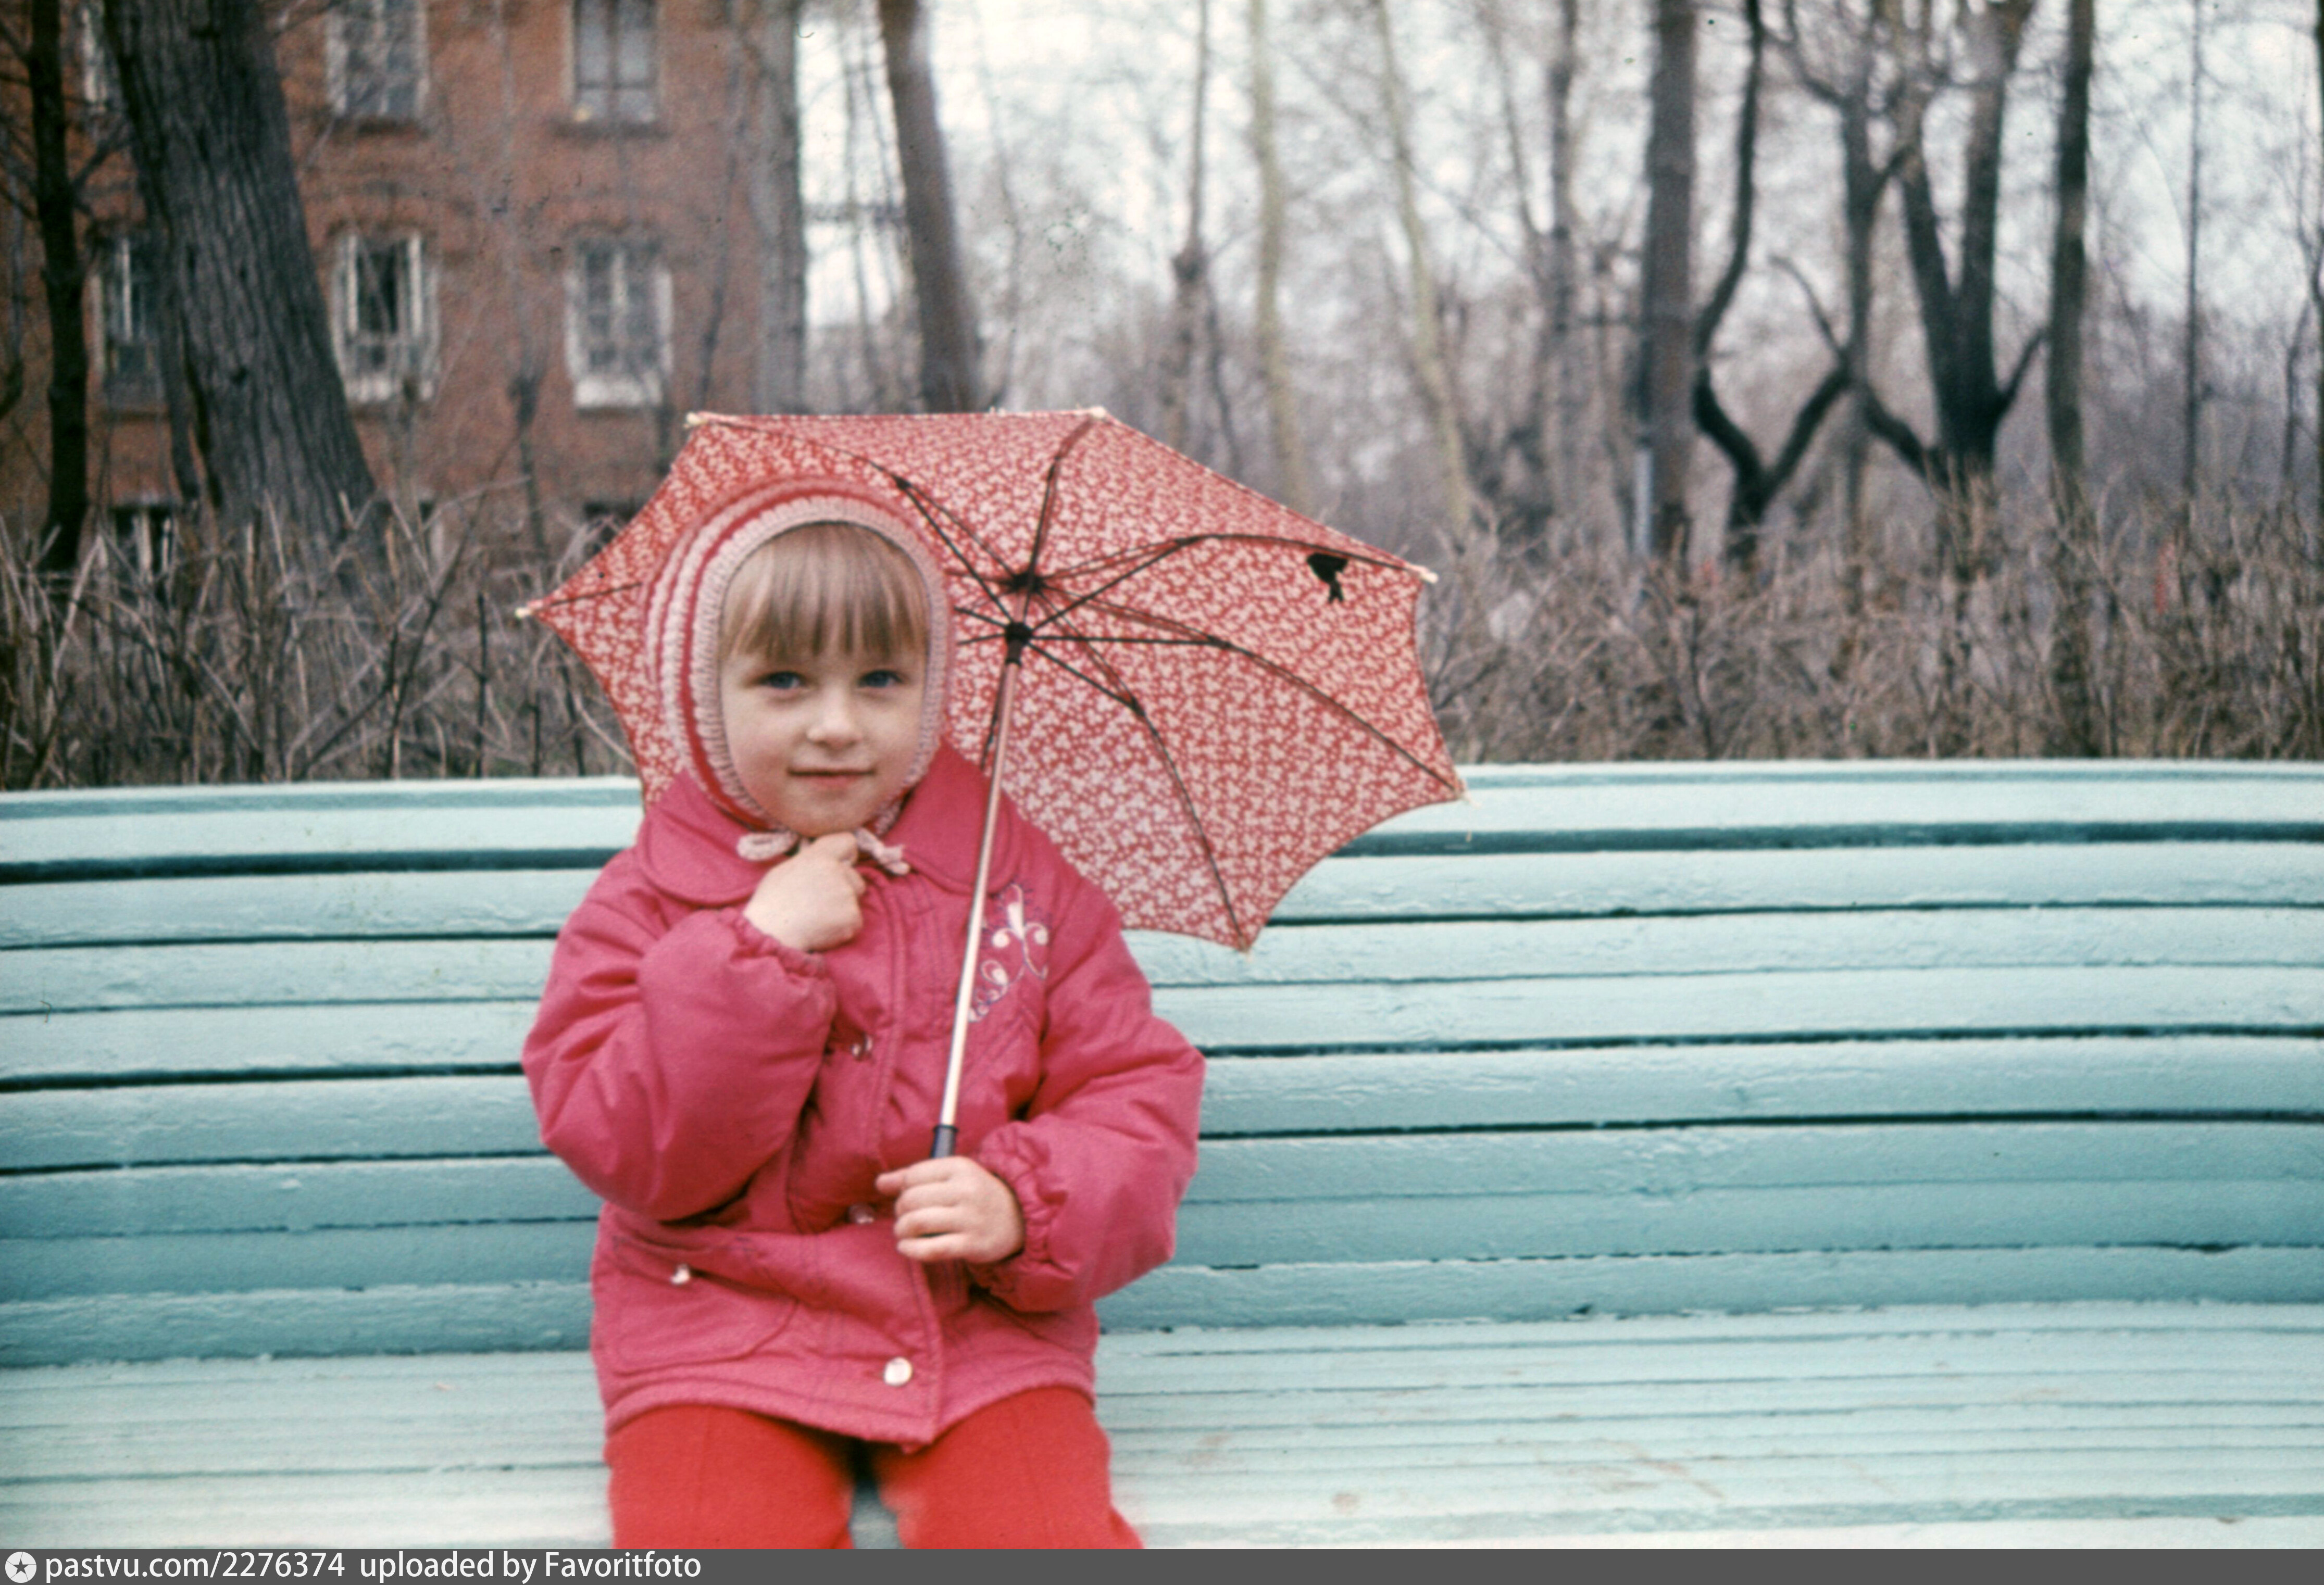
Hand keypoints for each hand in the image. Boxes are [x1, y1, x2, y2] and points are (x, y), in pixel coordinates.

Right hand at [744, 832, 867, 950]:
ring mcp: (846, 894)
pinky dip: (843, 928)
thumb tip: (823, 861)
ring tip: (817, 918)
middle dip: (844, 890)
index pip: (848, 842)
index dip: (847, 856)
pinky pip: (855, 923)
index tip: (840, 866)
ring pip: (854, 902)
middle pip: (855, 879)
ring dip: (843, 910)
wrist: (770, 932)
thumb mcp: (786, 869)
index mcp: (819, 856)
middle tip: (819, 903)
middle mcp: (837, 871)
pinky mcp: (852, 917)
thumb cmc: (771, 903)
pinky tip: (822, 929)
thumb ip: (811, 862)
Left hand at [876, 1157, 1025, 1265]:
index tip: (905, 1198)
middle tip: (905, 1217)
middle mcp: (966, 1190)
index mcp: (960, 1167)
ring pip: (916, 1223)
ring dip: (901, 1230)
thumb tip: (879, 1182)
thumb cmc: (975, 1195)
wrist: (1019, 1218)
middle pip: (911, 1199)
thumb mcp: (952, 1176)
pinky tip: (906, 1247)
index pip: (913, 1175)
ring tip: (904, 1233)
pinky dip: (911, 1250)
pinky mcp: (972, 1245)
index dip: (901, 1189)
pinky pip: (931, 1249)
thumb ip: (915, 1176)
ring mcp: (970, 1219)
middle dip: (900, 1211)